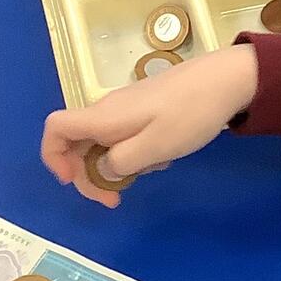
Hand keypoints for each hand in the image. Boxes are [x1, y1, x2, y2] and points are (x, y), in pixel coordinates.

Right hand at [41, 46, 259, 208]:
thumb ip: (120, 164)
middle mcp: (108, 110)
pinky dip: (138, 153)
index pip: (55, 128)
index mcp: (103, 117)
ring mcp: (127, 108)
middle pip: (78, 143)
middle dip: (90, 175)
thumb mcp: (154, 147)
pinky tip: (165, 155)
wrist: (227, 80)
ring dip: (119, 165)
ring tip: (153, 168)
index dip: (52, 156)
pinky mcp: (146, 109)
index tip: (71, 180)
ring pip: (105, 143)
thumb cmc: (190, 114)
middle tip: (116, 199)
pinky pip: (127, 137)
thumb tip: (100, 172)